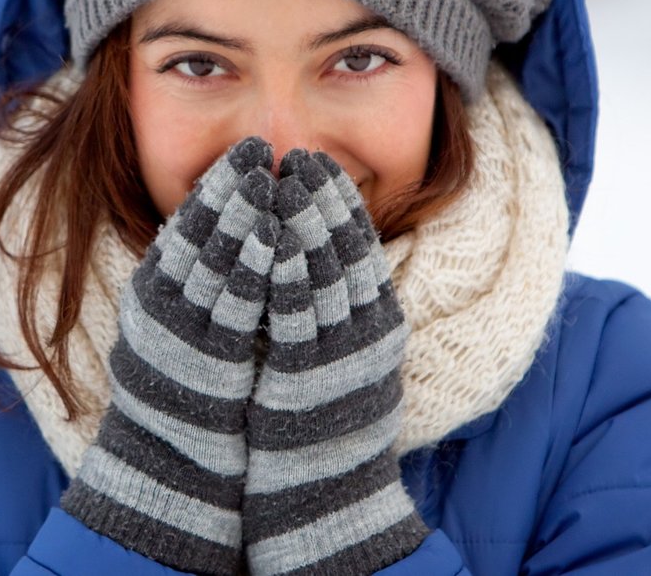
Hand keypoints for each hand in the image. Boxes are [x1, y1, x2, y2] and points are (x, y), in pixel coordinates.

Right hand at [61, 136, 279, 575]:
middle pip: (199, 231)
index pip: (186, 222)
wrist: (172, 457)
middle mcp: (161, 303)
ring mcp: (183, 329)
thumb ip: (196, 275)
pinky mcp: (209, 357)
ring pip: (215, 259)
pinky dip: (255, 266)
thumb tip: (229, 224)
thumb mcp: (178, 319)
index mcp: (154, 288)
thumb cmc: (184, 384)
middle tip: (260, 148)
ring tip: (270, 179)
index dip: (218, 183)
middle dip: (232, 186)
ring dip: (244, 215)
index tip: (245, 150)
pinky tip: (276, 238)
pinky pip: (235, 303)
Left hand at [242, 149, 428, 575]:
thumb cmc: (325, 419)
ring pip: (324, 273)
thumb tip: (316, 253)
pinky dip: (285, 271)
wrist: (325, 494)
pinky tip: (270, 239)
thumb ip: (339, 306)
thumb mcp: (345, 354)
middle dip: (322, 199)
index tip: (319, 163)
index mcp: (380, 323)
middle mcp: (366, 334)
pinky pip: (296, 314)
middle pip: (346, 251)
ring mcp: (339, 355)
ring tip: (282, 179)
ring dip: (303, 222)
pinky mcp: (307, 376)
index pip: (362, 247)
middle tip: (300, 156)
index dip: (340, 202)